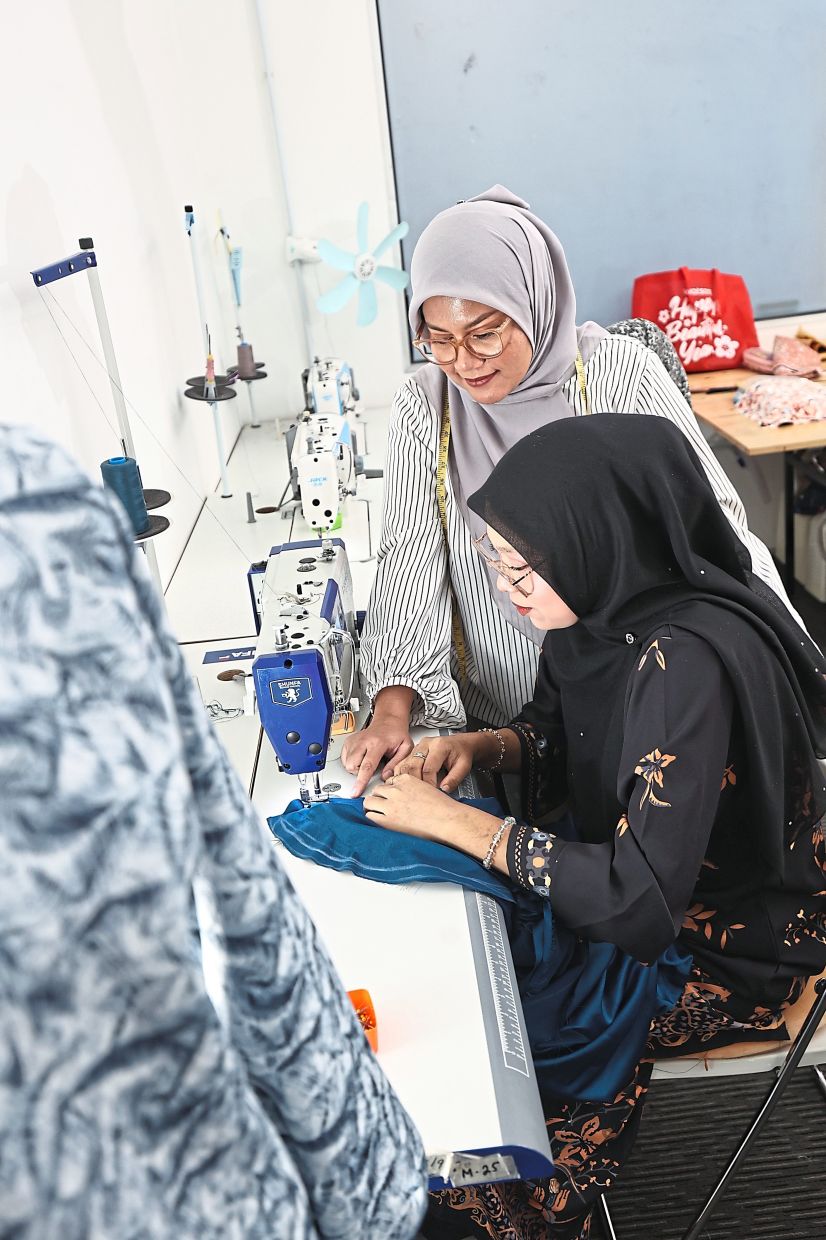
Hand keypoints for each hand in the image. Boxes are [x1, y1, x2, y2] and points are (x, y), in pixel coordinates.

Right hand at [342, 716, 413, 796]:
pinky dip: (351, 762)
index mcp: (378, 743)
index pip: (367, 766)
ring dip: (356, 767)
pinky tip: (361, 758)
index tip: (355, 792)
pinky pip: (344, 758)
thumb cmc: (397, 734)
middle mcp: (364, 741)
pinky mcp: (349, 741)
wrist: (388, 721)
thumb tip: (386, 777)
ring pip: (347, 763)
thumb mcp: (405, 748)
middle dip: (359, 773)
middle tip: (372, 768)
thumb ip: (396, 764)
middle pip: (353, 765)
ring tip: (368, 761)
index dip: (361, 781)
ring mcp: (355, 740)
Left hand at [363, 773, 495, 849]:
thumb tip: (405, 797)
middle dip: (380, 797)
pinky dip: (372, 818)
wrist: (447, 819)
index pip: (389, 781)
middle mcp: (396, 789)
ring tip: (380, 814)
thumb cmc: (443, 808)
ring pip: (369, 801)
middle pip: (377, 790)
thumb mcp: (427, 788)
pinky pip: (370, 816)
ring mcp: (391, 804)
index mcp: (406, 779)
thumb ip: (413, 789)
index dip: (390, 791)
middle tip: (385, 806)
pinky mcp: (388, 820)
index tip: (393, 797)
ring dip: (373, 807)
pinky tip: (380, 822)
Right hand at [390, 733, 480, 791]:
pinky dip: (401, 775)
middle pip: (413, 765)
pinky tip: (403, 784)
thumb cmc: (461, 753)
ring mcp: (417, 747)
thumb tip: (443, 790)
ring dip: (405, 780)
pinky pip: (402, 764)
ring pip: (405, 765)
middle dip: (415, 783)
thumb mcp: (464, 766)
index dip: (428, 784)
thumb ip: (454, 779)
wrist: (460, 744)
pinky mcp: (412, 752)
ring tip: (409, 792)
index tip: (431, 794)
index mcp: (439, 745)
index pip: (429, 768)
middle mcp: (426, 744)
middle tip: (419, 795)